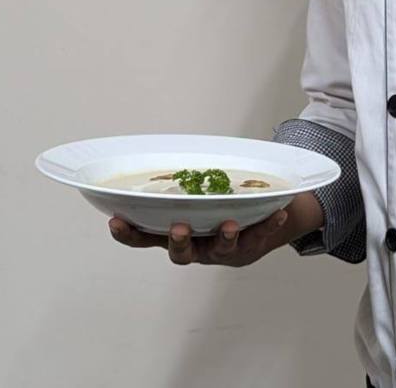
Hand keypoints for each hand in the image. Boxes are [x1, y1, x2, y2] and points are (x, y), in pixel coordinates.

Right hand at [108, 190, 323, 266]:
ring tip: (230, 223)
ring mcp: (223, 250)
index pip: (145, 237)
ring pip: (222, 249)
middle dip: (178, 241)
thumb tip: (157, 143)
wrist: (257, 227)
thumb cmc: (215, 206)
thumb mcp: (193, 195)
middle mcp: (196, 247)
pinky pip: (261, 235)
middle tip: (178, 227)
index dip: (129, 233)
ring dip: (225, 236)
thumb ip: (179, 179)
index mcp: (175, 233)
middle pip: (180, 253)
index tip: (116, 220)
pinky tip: (279, 213)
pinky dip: (269, 224)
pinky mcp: (251, 247)